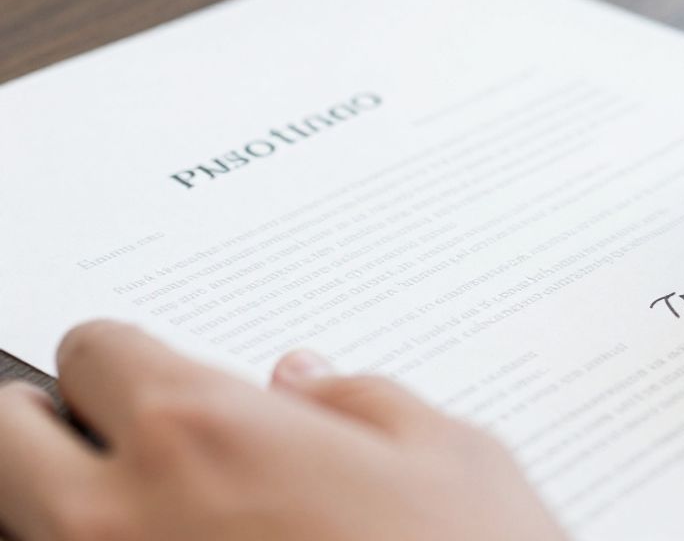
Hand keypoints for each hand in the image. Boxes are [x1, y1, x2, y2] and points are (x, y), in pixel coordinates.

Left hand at [0, 321, 564, 540]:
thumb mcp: (449, 455)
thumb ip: (360, 400)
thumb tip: (304, 382)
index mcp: (207, 431)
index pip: (95, 351)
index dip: (129, 357)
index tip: (153, 374)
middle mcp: (128, 517)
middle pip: (7, 438)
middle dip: (51, 422)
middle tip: (112, 431)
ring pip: (26, 527)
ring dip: (71, 503)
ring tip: (164, 506)